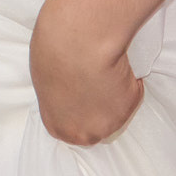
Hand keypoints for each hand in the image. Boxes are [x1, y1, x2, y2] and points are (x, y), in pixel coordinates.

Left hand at [29, 12, 143, 145]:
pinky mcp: (132, 104)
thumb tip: (64, 91)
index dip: (74, 110)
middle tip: (92, 82)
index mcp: (59, 127)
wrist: (80, 43)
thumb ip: (56, 96)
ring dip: (112, 96)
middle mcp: (87, 133)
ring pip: (115, 111)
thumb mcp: (42, 81)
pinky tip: (116, 66)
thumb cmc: (54, 56)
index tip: (76, 96)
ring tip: (102, 71)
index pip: (68, 129)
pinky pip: (132, 93)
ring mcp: (112, 122)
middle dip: (95, 107)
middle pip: (94, 126)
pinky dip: (129, 81)